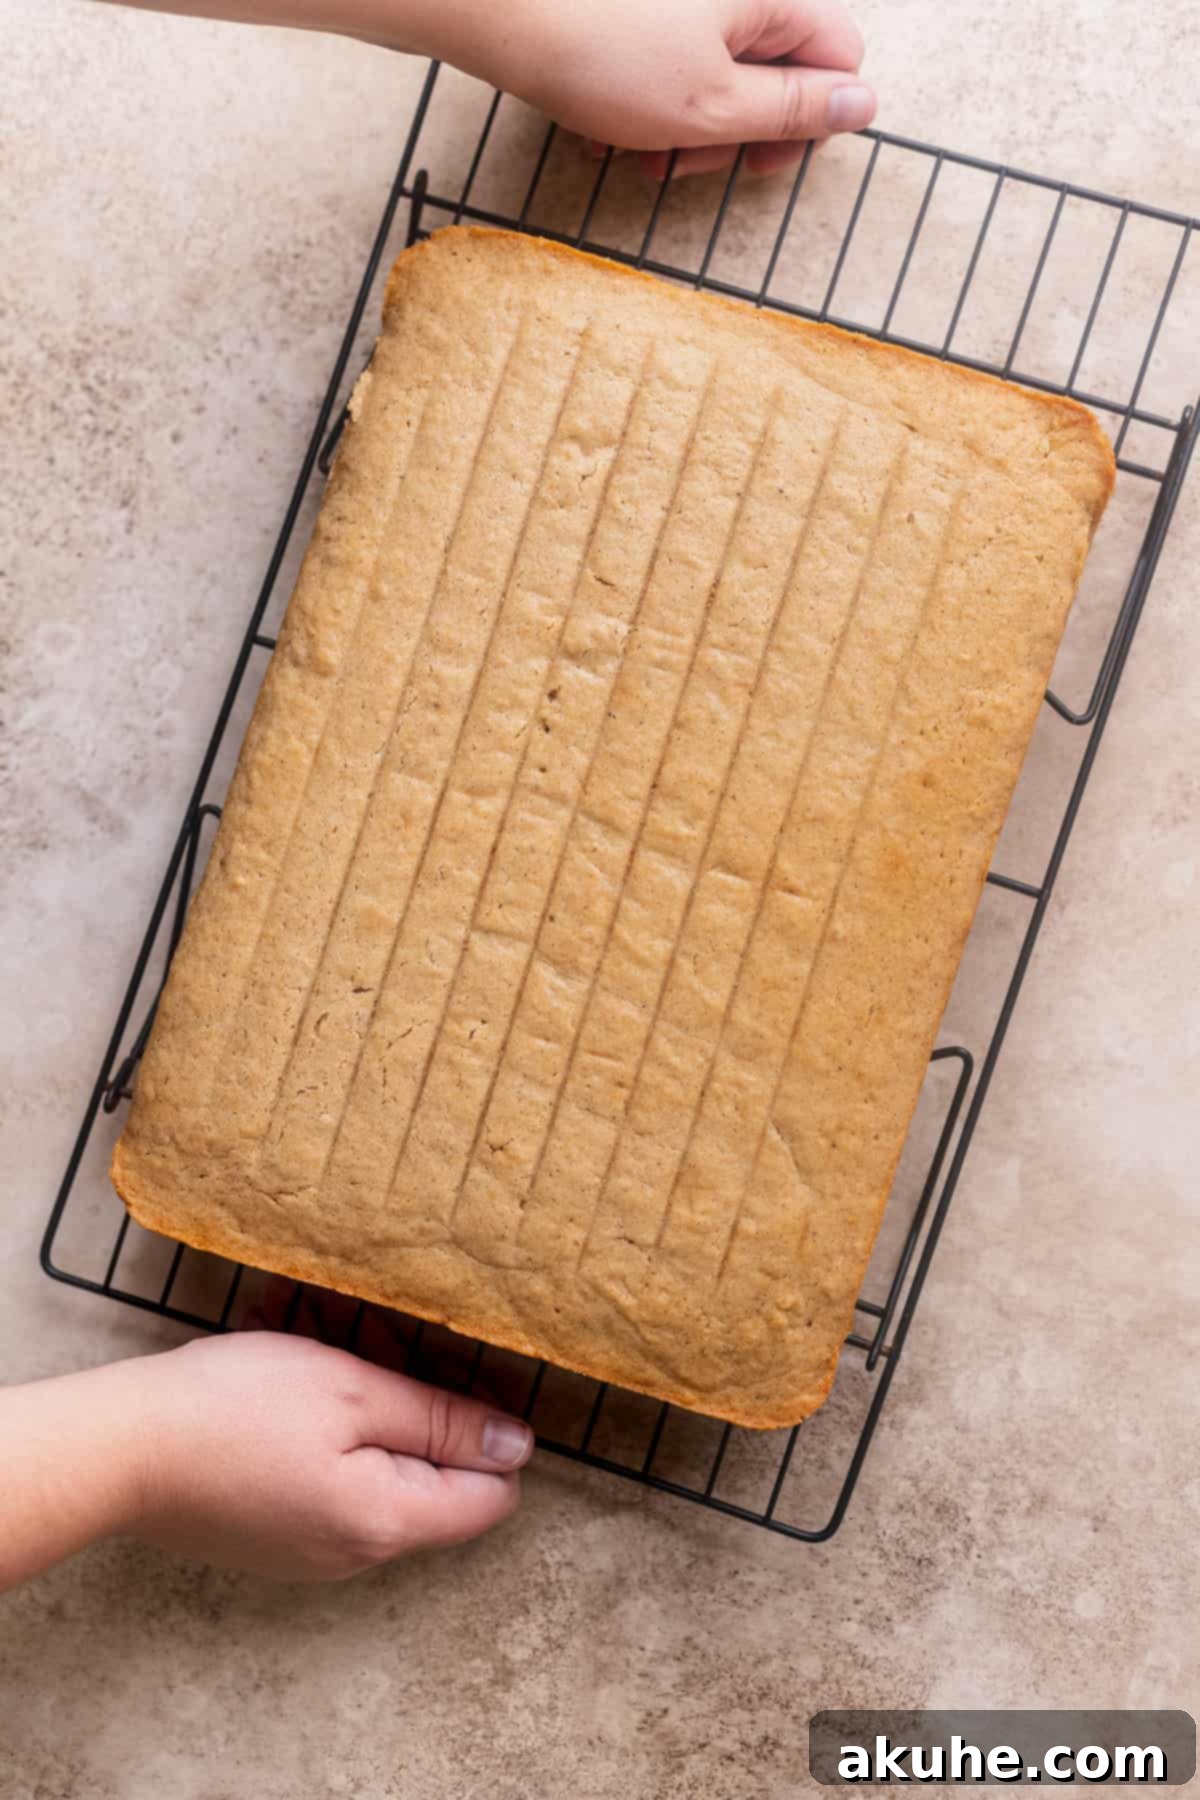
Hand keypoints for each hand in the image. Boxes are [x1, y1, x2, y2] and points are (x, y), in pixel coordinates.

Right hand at [130, 1331, 531, 1578]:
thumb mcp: (352, 1391)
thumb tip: (519, 1446)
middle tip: (371, 1345)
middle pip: (435, 1482)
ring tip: (320, 1353)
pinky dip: (328, 1431)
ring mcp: (313, 1552)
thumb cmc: (236, 1408)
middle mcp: (358, 1554)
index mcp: (387, 1521)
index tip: (452, 1375)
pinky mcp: (277, 1536)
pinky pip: (334, 1482)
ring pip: (382, 1473)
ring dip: (367, 1408)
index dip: (489, 1433)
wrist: (121, 1450)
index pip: (491, 1497)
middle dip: (418, 1407)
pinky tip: (290, 1386)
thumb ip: (441, 1420)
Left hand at [395, 0, 873, 177]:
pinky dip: (646, 100)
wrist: (501, 10)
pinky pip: (668, 57)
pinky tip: (606, 128)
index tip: (758, 162)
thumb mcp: (712, 106)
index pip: (837, 57)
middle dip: (731, 131)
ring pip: (715, 72)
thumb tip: (862, 105)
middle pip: (773, 67)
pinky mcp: (640, 8)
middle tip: (683, 166)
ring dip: (682, 128)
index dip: (808, 120)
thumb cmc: (603, 54)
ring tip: (637, 154)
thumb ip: (792, 109)